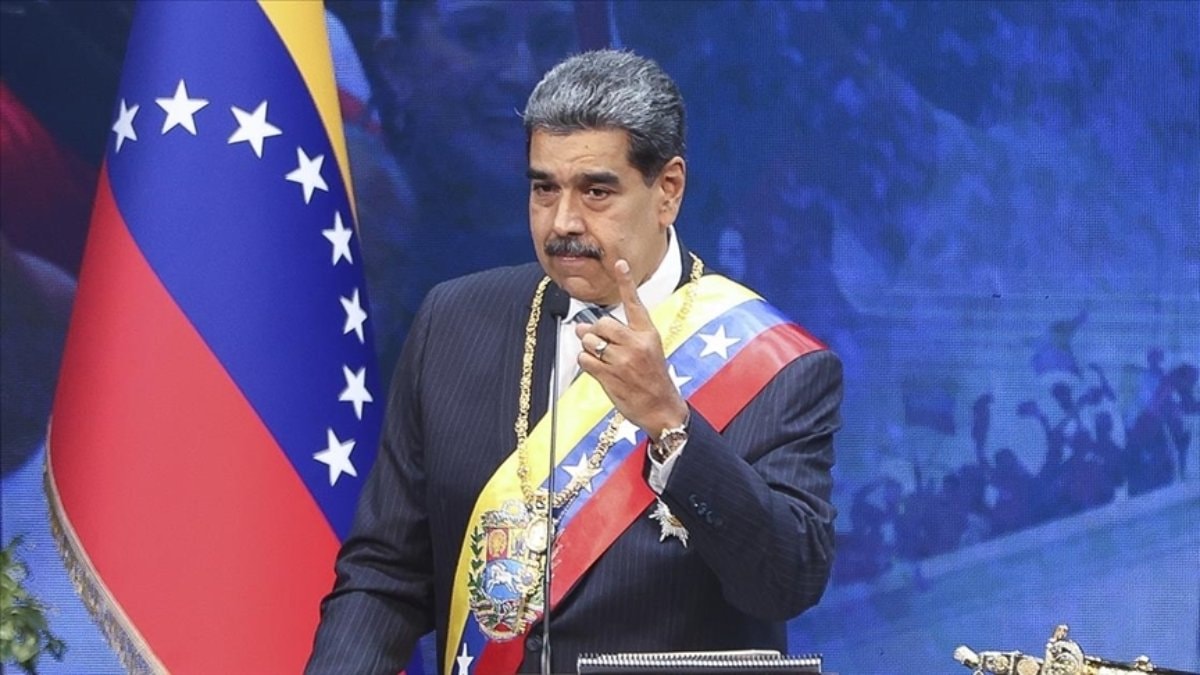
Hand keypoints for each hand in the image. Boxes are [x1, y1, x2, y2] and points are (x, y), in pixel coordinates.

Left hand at [575, 259, 688, 436]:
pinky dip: (586, 362)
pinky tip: (598, 369)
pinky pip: (585, 359)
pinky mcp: (610, 376)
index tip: (620, 263)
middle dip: (594, 332)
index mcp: (648, 333)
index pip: (635, 303)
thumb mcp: (648, 350)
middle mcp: (636, 343)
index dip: (626, 282)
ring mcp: (623, 360)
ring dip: (588, 348)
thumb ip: (621, 336)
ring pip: (590, 341)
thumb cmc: (653, 378)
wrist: (662, 408)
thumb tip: (583, 327)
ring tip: (600, 357)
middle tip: (597, 341)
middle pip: (601, 324)